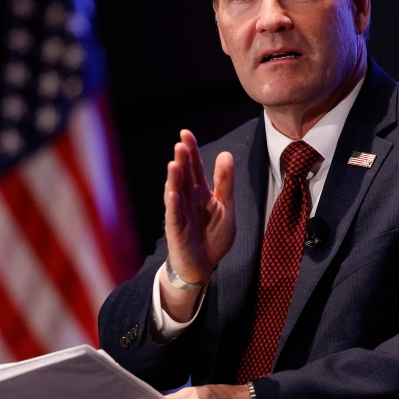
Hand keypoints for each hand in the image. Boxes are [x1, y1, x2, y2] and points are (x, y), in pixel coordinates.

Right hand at [164, 130, 234, 284]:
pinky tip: (172, 192)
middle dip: (182, 160)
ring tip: (175, 163)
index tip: (186, 133)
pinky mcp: (176, 229)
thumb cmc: (213, 236)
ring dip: (174, 178)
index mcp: (200, 192)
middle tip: (181, 143)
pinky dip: (173, 203)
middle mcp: (187, 199)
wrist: (204, 265)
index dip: (191, 151)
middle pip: (184, 175)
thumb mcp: (226, 206)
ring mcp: (180, 213)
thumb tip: (225, 154)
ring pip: (175, 192)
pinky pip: (173, 214)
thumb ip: (225, 182)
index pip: (195, 167)